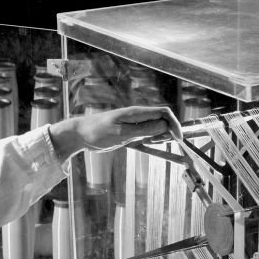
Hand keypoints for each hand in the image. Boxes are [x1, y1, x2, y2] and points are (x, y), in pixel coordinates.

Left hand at [49, 106, 182, 161]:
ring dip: (162, 135)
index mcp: (137, 113)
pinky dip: (154, 138)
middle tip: (165, 144)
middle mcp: (138, 115)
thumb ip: (143, 130)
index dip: (175, 124)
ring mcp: (135, 123)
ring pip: (157, 125)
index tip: (178, 139)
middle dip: (170, 130)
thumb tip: (164, 126)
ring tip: (156, 145)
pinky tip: (150, 145)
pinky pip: (148, 132)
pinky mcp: (130, 130)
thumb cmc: (98, 132)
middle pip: (163, 118)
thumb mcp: (122, 133)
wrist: (80, 133)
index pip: (164, 112)